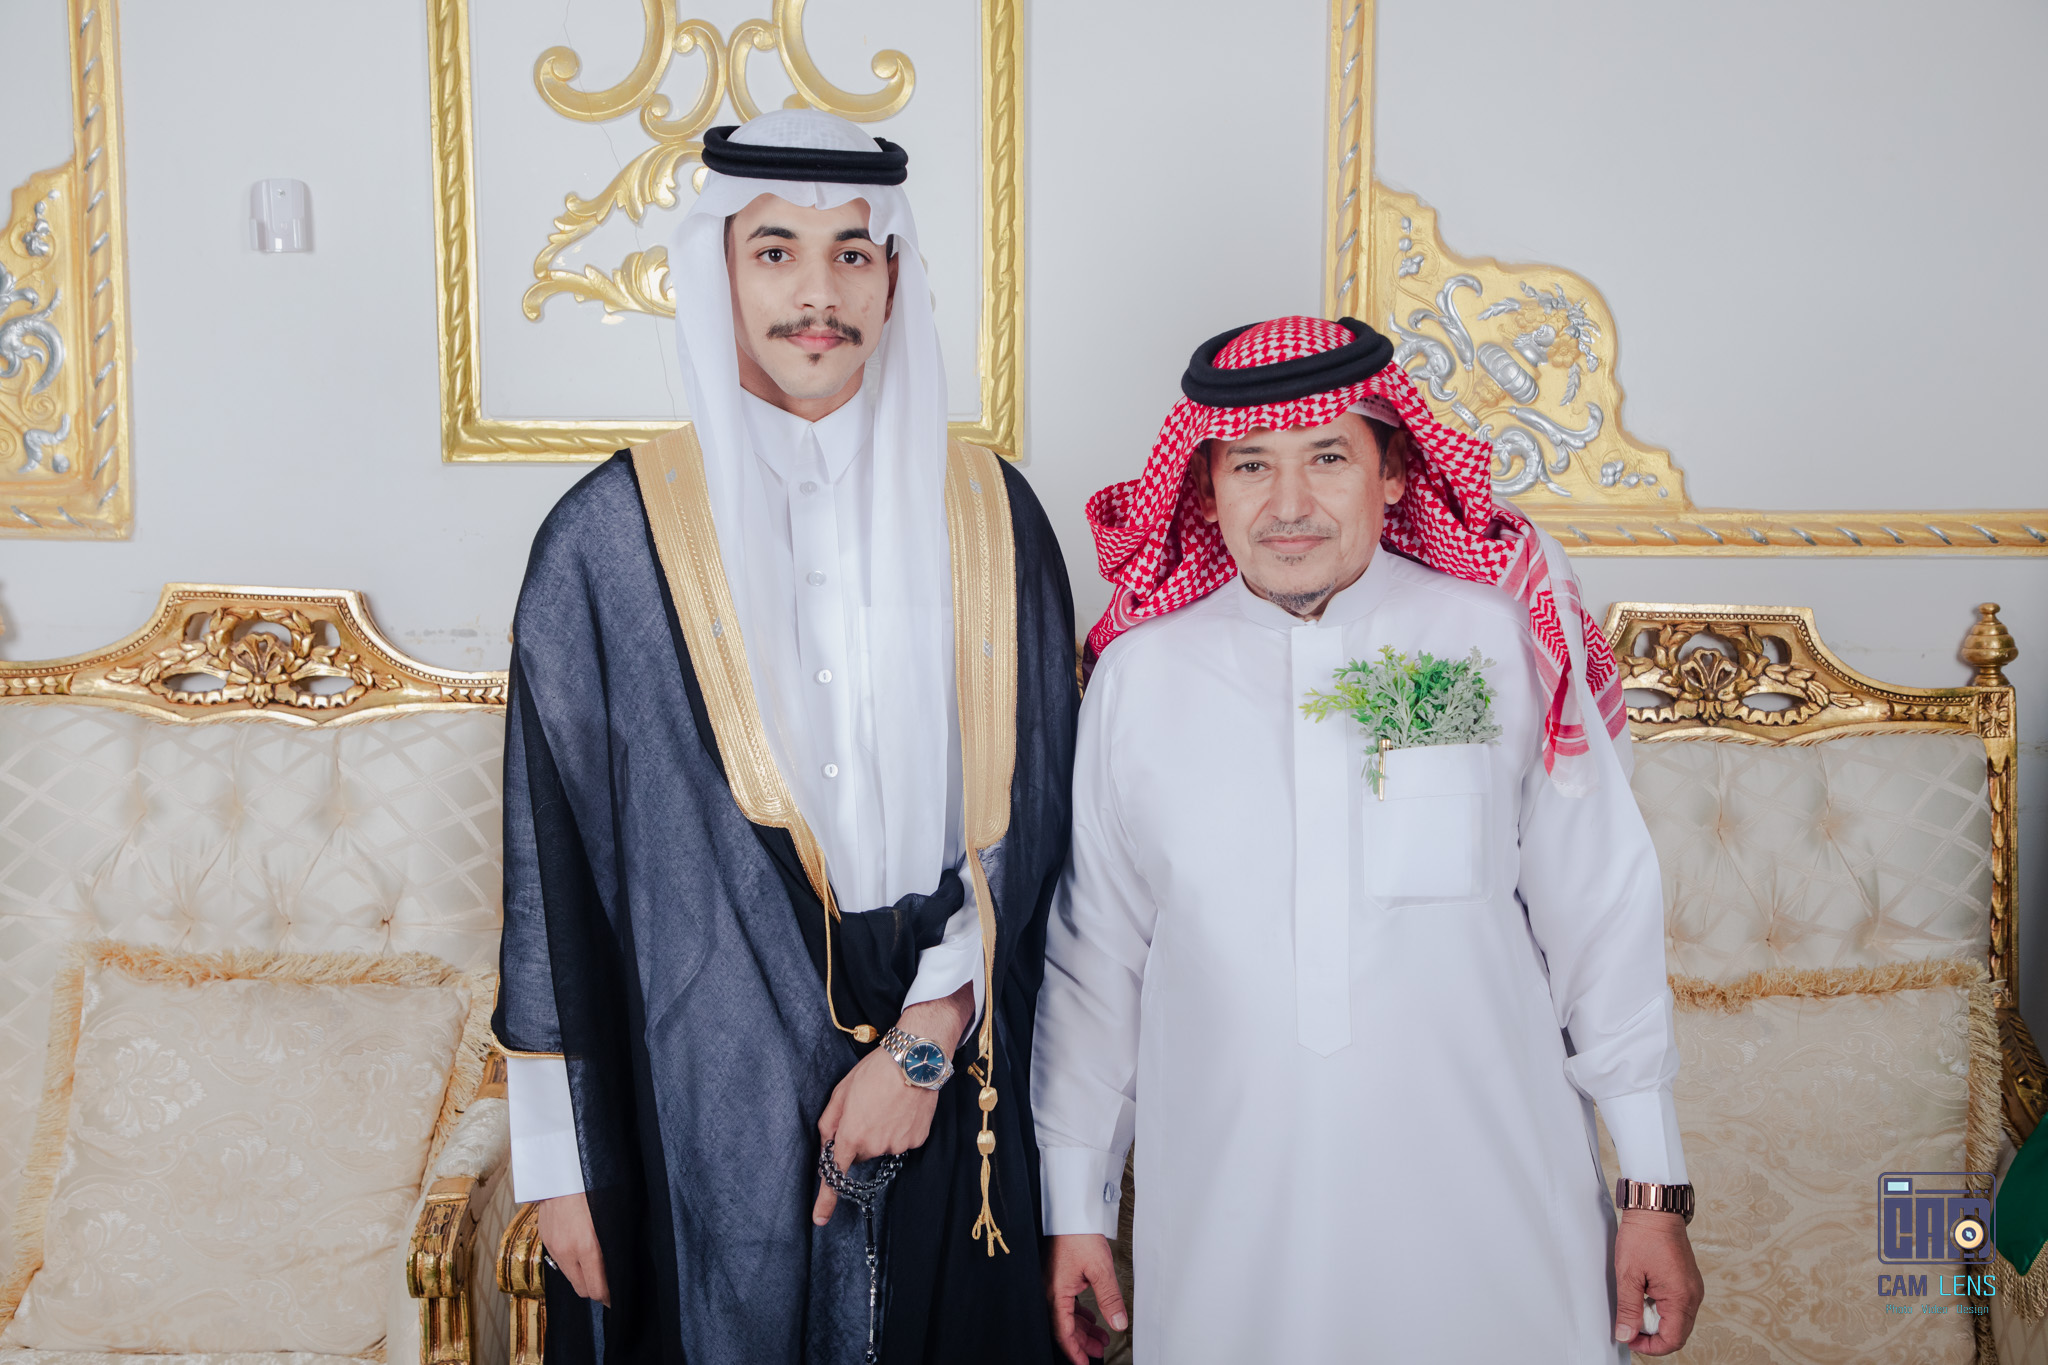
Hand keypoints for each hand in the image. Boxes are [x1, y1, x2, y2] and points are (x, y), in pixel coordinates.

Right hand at [537, 1191, 610, 1306]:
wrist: (563, 1171)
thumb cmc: (594, 1188)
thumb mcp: (613, 1215)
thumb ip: (615, 1243)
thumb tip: (621, 1262)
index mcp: (589, 1247)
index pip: (597, 1288)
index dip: (609, 1297)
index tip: (616, 1297)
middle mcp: (569, 1251)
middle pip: (582, 1289)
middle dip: (595, 1290)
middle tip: (607, 1284)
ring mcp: (554, 1247)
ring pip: (569, 1277)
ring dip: (581, 1276)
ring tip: (593, 1266)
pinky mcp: (546, 1240)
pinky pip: (559, 1261)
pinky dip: (570, 1261)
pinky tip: (578, 1248)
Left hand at [812, 982, 973, 1226]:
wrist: (915, 1060)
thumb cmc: (874, 1071)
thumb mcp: (841, 1092)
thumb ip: (829, 1123)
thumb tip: (827, 1146)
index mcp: (851, 1134)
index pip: (834, 1174)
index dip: (825, 1199)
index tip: (819, 1219)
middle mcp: (875, 1146)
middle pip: (860, 1154)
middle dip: (857, 1139)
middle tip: (865, 1110)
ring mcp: (898, 1145)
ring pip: (881, 1148)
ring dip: (880, 1132)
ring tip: (886, 1104)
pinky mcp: (917, 1140)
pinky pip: (901, 1142)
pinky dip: (899, 1129)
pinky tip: (902, 1108)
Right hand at [1045, 1233, 1126, 1363]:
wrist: (1071, 1212)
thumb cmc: (1080, 1235)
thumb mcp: (1101, 1270)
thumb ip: (1110, 1299)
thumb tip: (1118, 1323)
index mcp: (1056, 1293)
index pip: (1063, 1332)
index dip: (1075, 1351)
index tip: (1085, 1364)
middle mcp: (1050, 1291)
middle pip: (1064, 1326)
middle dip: (1082, 1342)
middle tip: (1098, 1352)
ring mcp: (1053, 1284)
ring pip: (1065, 1315)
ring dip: (1082, 1328)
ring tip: (1100, 1336)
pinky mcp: (1057, 1276)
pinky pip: (1066, 1303)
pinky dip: (1079, 1313)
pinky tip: (1092, 1316)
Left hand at [1613, 1208, 1702, 1353]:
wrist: (1655, 1209)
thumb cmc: (1644, 1235)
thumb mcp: (1628, 1275)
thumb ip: (1628, 1309)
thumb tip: (1626, 1334)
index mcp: (1681, 1298)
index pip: (1673, 1340)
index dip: (1650, 1346)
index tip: (1630, 1338)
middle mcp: (1693, 1296)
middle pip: (1677, 1333)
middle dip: (1652, 1335)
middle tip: (1629, 1323)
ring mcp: (1692, 1288)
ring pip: (1677, 1320)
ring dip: (1656, 1320)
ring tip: (1635, 1304)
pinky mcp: (1687, 1281)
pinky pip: (1678, 1305)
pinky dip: (1661, 1308)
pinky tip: (1645, 1295)